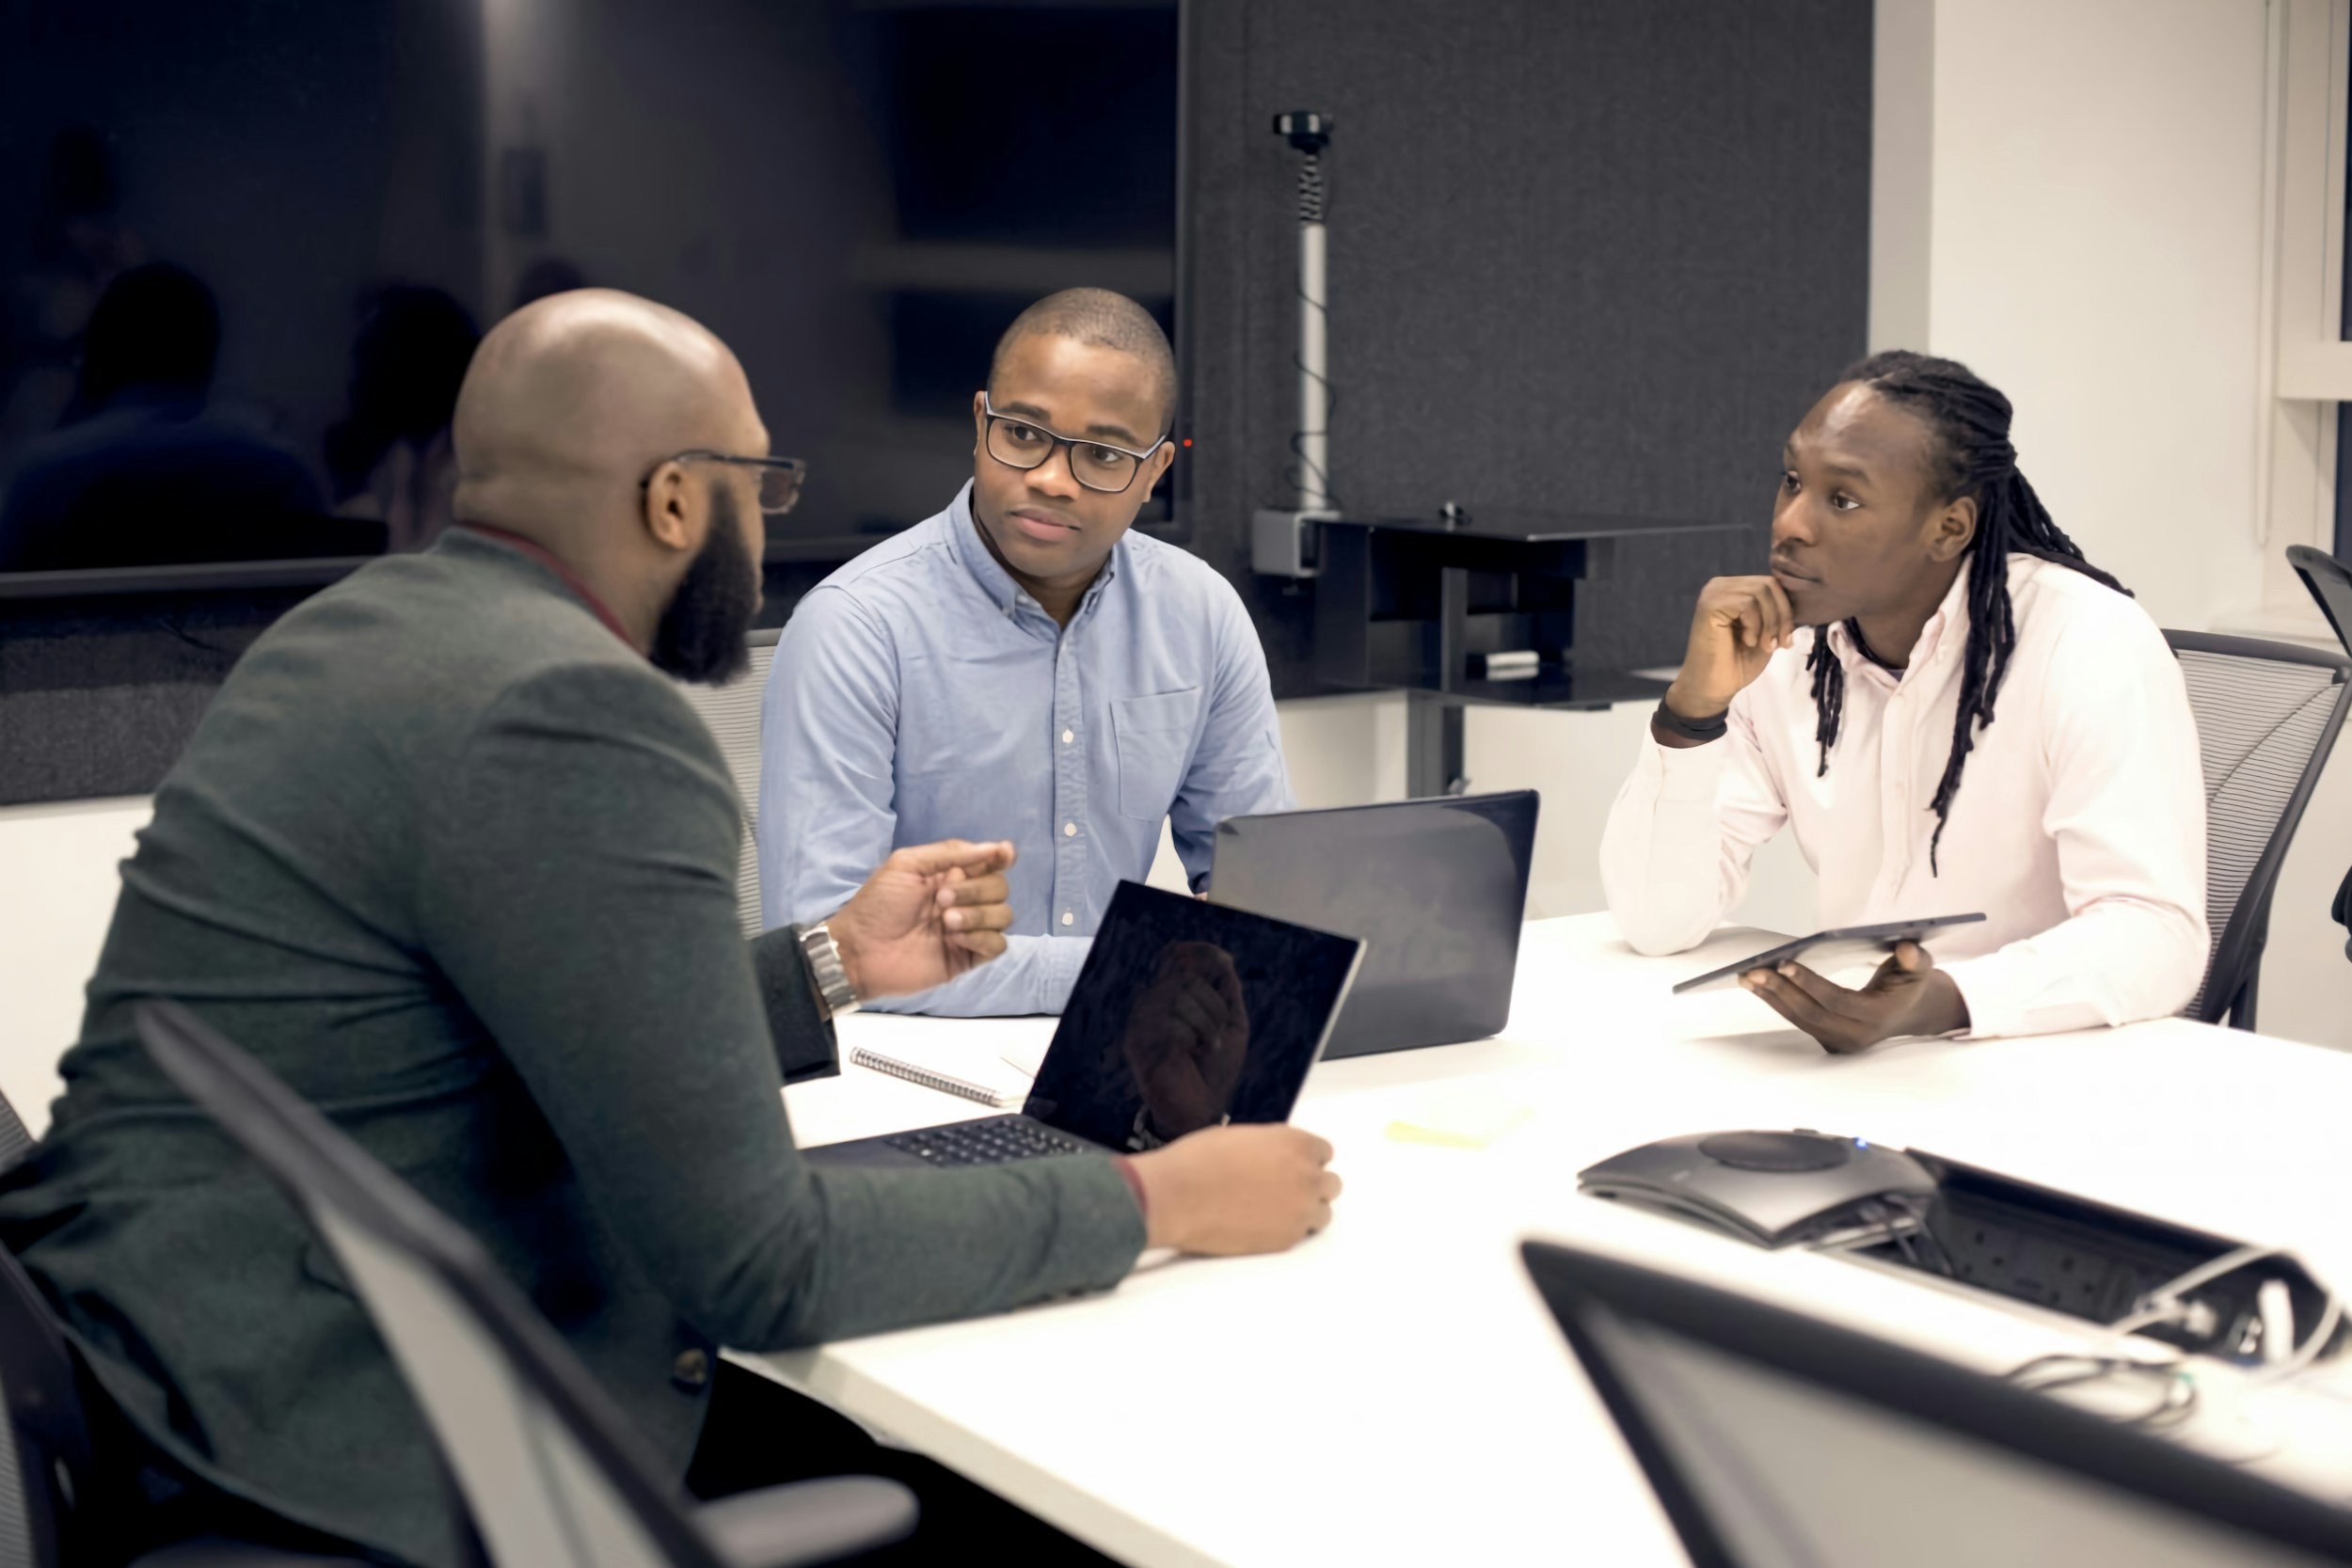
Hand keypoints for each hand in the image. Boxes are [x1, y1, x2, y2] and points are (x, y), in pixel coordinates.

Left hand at [823, 840, 1015, 1000]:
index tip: (1003, 855)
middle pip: (1000, 887)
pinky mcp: (968, 957)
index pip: (991, 862)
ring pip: (1004, 915)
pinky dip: (982, 939)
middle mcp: (966, 899)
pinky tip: (954, 940)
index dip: (1003, 856)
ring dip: (979, 915)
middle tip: (942, 900)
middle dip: (977, 890)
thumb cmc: (878, 904)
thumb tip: (994, 848)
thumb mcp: (907, 864)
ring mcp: (969, 929)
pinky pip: (998, 945)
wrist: (861, 950)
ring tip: (945, 922)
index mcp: (952, 875)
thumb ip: (950, 852)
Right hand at [1120, 942, 1250, 1137]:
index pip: (1176, 954)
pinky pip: (1171, 1023)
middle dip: (1215, 1004)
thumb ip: (1227, 990)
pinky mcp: (1137, 1044)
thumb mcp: (1231, 1023)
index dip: (1202, 952)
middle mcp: (1150, 1003)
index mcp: (1170, 995)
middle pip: (1186, 976)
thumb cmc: (1215, 1069)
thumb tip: (1222, 958)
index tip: (1226, 965)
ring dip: (1208, 1023)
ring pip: (1179, 996)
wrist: (1201, 1110)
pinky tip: (1192, 1054)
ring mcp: (1140, 1022)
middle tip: (1219, 1031)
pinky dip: (1194, 1037)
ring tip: (1208, 1047)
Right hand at [1127, 1124, 1340, 1253]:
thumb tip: (1276, 1156)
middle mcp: (1306, 1176)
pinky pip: (1302, 1235)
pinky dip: (1288, 1230)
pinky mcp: (1287, 1239)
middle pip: (1331, 1184)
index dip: (1306, 1160)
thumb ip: (1271, 1146)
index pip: (1324, 1152)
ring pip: (1323, 1213)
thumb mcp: (1241, 1137)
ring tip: (1278, 1212)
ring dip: (1306, 1211)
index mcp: (1295, 1143)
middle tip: (1286, 1190)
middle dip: (1312, 1186)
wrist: (1177, 1196)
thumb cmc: (1199, 1159)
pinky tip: (1264, 1225)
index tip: (1292, 1167)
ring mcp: (1300, 1210)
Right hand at [1659, 575, 1797, 742]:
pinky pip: (1748, 604)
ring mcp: (1713, 593)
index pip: (1772, 584)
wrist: (1714, 688)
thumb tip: (1801, 597)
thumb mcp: (1767, 632)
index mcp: (1734, 589)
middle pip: (1769, 584)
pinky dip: (1755, 626)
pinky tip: (1747, 642)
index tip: (1786, 641)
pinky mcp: (1709, 605)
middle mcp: (1721, 585)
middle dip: (1781, 617)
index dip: (1786, 611)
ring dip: (1769, 624)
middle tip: (1777, 645)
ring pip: (1761, 592)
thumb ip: (1777, 611)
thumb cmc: (1738, 663)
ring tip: (1763, 646)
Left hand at [1740, 941, 1969, 1053]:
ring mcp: (1842, 1042)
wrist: (1910, 1012)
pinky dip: (1777, 1003)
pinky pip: (1799, 1021)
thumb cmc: (1910, 983)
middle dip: (1779, 990)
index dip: (1810, 983)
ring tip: (1746, 976)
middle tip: (1753, 970)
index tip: (1784, 963)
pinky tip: (1758, 986)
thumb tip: (1906, 948)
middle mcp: (1858, 1034)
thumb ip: (1915, 959)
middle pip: (1811, 1013)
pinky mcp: (1829, 1041)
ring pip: (1800, 1019)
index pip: (1838, 1001)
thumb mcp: (1920, 968)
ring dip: (1771, 997)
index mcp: (1879, 1015)